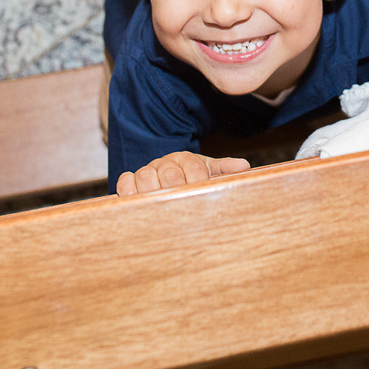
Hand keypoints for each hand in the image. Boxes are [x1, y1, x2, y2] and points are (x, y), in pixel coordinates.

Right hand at [115, 151, 250, 195]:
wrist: (166, 175)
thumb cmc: (190, 178)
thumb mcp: (208, 171)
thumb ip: (223, 170)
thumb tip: (244, 166)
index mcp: (186, 159)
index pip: (193, 166)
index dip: (198, 180)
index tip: (203, 194)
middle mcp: (165, 163)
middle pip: (169, 172)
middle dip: (177, 188)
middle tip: (184, 207)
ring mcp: (146, 171)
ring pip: (146, 176)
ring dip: (154, 191)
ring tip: (162, 209)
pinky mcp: (129, 181)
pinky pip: (124, 181)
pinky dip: (128, 190)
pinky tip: (137, 203)